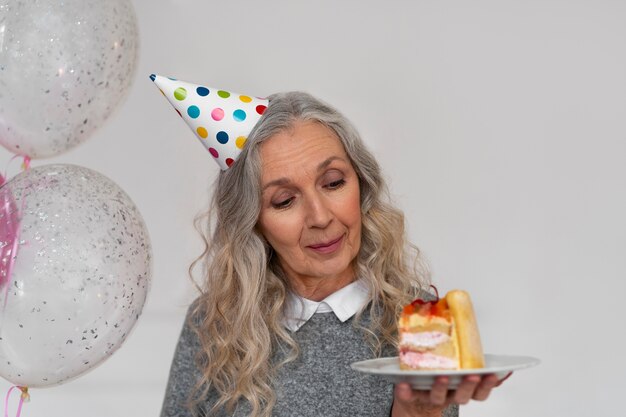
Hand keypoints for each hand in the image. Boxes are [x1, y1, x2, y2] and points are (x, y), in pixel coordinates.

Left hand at [391, 373, 511, 416]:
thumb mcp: (457, 377)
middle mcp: (448, 397)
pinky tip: (403, 384)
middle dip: (468, 386)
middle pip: (462, 396)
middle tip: (472, 375)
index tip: (494, 374)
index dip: (489, 385)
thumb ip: (472, 367)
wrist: (413, 406)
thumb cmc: (437, 383)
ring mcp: (429, 398)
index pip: (480, 393)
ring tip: (442, 377)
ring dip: (441, 388)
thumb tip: (496, 358)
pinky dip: (405, 391)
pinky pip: (408, 396)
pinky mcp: (410, 397)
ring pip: (438, 397)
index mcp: (461, 391)